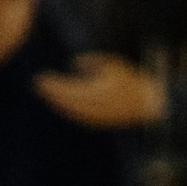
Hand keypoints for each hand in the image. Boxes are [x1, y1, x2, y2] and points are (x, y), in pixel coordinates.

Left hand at [35, 50, 166, 131]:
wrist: (148, 104)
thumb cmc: (131, 81)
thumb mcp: (112, 65)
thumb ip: (91, 62)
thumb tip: (72, 63)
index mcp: (97, 91)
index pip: (67, 89)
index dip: (52, 84)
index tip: (40, 77)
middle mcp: (93, 107)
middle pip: (64, 102)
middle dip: (50, 93)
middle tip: (38, 84)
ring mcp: (95, 117)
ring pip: (69, 111)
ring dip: (56, 103)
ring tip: (47, 93)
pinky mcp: (99, 122)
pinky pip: (77, 117)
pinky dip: (67, 110)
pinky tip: (60, 105)